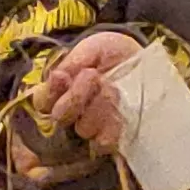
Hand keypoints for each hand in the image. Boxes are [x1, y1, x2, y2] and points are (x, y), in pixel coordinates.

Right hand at [36, 30, 144, 152]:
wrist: (146, 65)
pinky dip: (112, 124)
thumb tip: (58, 77)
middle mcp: (74, 113)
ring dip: (99, 105)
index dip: (51, 91)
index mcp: (63, 91)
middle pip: (61, 116)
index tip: (63, 77)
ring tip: (114, 88)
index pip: (43, 102)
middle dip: (76, 95)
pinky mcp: (112, 139)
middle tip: (92, 76)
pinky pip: (104, 141)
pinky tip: (122, 107)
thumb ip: (74, 60)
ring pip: (83, 127)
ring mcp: (93, 128)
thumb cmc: (116, 55)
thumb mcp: (95, 48)